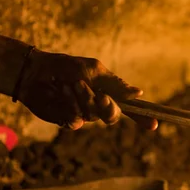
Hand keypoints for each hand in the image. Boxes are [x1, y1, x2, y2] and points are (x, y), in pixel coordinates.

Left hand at [14, 49, 157, 130]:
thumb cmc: (65, 66)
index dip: (143, 117)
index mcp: (108, 92)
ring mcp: (83, 114)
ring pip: (92, 115)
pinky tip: (62, 95)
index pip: (130, 107)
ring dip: (81, 98)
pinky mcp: (68, 120)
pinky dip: (70, 108)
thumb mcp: (93, 69)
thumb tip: (139, 93)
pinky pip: (77, 121)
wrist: (35, 71)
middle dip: (107, 106)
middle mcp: (98, 105)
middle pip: (113, 116)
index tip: (155, 124)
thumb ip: (115, 83)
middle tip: (98, 96)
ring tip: (67, 84)